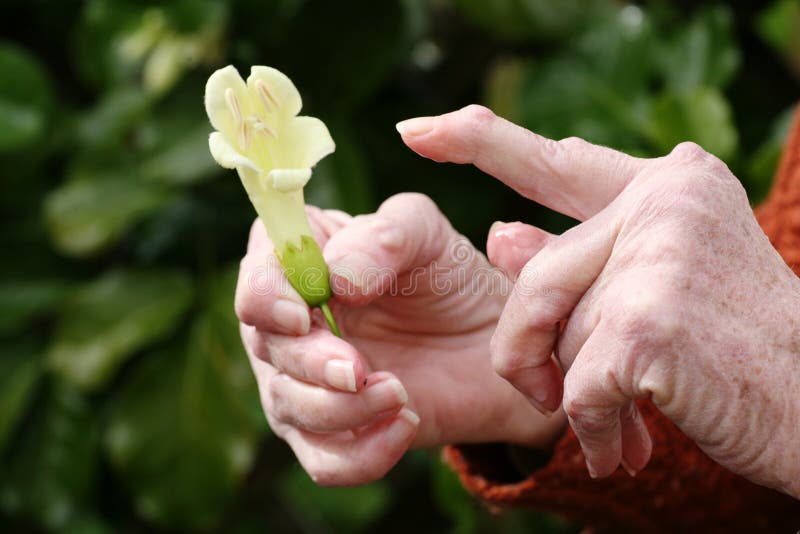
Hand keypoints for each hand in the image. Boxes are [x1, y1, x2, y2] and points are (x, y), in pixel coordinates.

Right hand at [236, 193, 564, 485]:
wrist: (489, 344)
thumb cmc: (449, 277)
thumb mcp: (427, 235)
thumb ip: (383, 237)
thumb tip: (335, 277)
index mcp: (301, 262)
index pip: (256, 276)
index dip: (264, 297)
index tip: (300, 315)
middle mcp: (290, 323)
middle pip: (266, 347)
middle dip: (310, 363)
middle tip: (358, 369)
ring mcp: (305, 381)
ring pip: (289, 408)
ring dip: (339, 409)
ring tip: (399, 393)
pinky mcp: (334, 433)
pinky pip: (324, 462)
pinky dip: (362, 454)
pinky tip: (406, 424)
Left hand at [397, 105, 799, 496]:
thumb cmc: (734, 350)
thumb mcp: (654, 291)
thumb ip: (577, 261)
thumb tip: (497, 231)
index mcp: (667, 184)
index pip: (554, 162)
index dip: (477, 142)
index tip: (417, 131)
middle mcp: (664, 200)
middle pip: (535, 275)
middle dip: (528, 347)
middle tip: (548, 395)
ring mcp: (659, 255)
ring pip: (553, 331)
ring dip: (569, 392)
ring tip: (611, 427)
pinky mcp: (649, 322)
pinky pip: (575, 383)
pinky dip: (590, 427)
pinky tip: (623, 448)